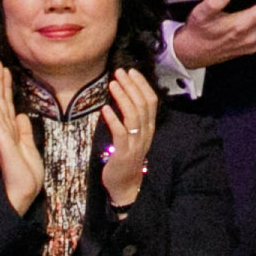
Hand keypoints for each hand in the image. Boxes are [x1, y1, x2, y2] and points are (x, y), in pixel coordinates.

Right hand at [0, 61, 46, 208]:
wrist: (23, 193)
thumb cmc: (26, 175)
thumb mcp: (29, 148)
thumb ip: (24, 131)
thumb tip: (22, 115)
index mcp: (10, 132)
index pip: (7, 105)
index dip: (5, 87)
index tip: (4, 70)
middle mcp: (3, 131)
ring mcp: (1, 137)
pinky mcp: (2, 144)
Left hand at [99, 71, 159, 205]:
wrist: (126, 184)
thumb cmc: (126, 157)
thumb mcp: (132, 135)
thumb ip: (131, 117)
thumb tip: (123, 95)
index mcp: (149, 127)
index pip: (151, 101)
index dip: (142, 84)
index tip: (131, 71)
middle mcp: (146, 133)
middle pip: (143, 104)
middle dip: (131, 86)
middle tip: (119, 72)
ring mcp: (136, 143)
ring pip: (133, 116)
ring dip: (123, 97)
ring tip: (112, 84)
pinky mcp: (124, 153)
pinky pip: (120, 133)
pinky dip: (113, 119)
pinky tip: (105, 109)